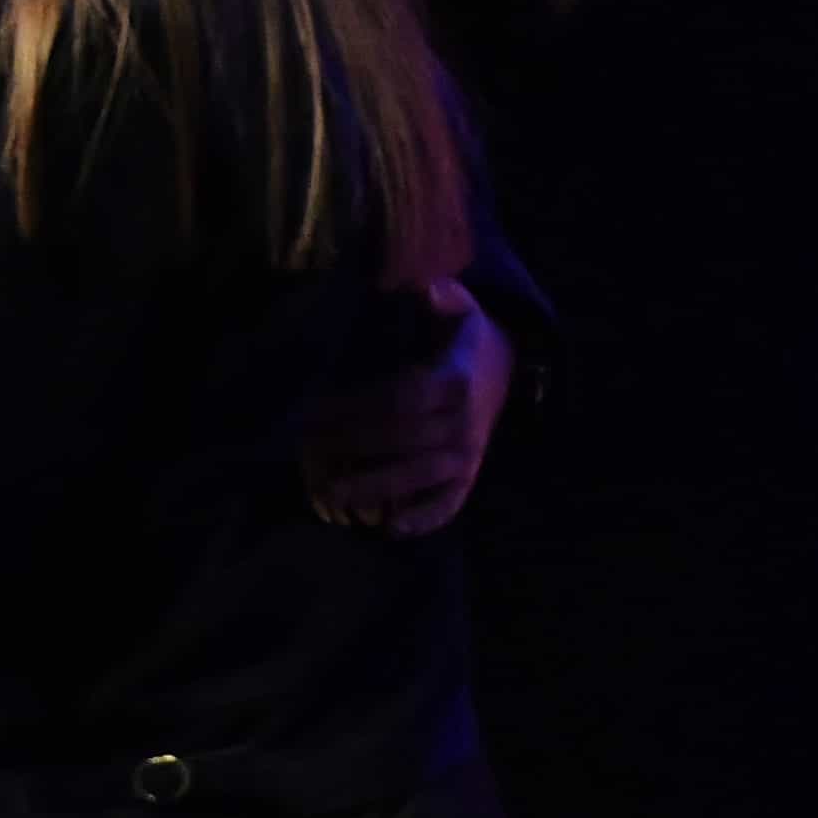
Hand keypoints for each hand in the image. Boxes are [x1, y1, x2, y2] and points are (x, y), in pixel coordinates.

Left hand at [302, 279, 510, 534]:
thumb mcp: (461, 307)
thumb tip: (423, 288)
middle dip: (351, 446)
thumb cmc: (467, 339)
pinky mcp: (472, 474)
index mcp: (454, 381)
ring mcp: (469, 453)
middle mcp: (463, 422)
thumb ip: (444, 294)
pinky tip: (391, 529)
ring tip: (331, 496)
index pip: (398, 398)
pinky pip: (452, 502)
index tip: (312, 412)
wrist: (511, 368)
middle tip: (306, 451)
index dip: (354, 407)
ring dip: (375, 488)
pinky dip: (425, 518)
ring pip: (420, 475)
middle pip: (400, 439)